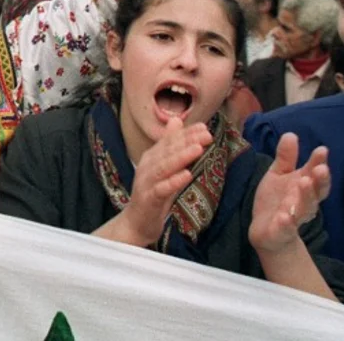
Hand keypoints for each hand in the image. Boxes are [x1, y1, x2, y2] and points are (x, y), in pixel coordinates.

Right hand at [116, 117, 210, 246]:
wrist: (137, 222)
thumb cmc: (154, 194)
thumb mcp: (164, 168)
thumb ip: (170, 146)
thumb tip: (176, 121)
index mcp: (152, 157)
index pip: (170, 141)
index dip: (187, 133)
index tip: (205, 127)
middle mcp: (147, 166)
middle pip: (168, 151)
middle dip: (187, 142)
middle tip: (206, 135)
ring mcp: (146, 182)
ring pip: (164, 167)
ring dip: (181, 157)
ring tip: (198, 149)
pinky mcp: (148, 198)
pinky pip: (161, 189)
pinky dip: (174, 181)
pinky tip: (187, 175)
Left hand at [249, 134, 330, 253]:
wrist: (267, 232)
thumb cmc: (277, 200)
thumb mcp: (278, 175)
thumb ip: (286, 158)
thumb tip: (291, 134)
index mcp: (304, 187)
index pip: (315, 175)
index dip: (319, 163)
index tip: (322, 150)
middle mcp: (304, 203)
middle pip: (316, 193)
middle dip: (320, 181)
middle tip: (320, 169)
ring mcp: (294, 217)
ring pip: (305, 209)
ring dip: (306, 196)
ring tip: (303, 182)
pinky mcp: (282, 232)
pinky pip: (286, 228)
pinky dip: (286, 223)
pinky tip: (284, 216)